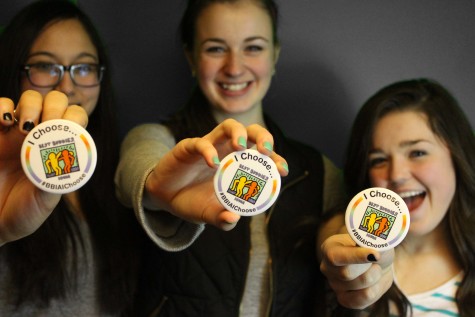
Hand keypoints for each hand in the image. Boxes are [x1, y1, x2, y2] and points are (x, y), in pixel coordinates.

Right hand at [0, 90, 87, 244]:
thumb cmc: (20, 213)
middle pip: (55, 102)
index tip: (66, 130)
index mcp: (58, 150)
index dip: (75, 118)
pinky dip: (3, 106)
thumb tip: (69, 166)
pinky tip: (4, 122)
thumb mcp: (43, 202)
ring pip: (30, 98)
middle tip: (47, 124)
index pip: (75, 120)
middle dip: (55, 106)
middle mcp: (40, 137)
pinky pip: (0, 106)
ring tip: (24, 128)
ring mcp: (15, 132)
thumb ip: (55, 183)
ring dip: (32, 105)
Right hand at [145, 118, 288, 230]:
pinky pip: (200, 142)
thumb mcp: (209, 214)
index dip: (275, 159)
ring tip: (241, 147)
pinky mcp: (188, 147)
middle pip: (250, 132)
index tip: (282, 170)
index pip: (261, 156)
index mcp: (238, 165)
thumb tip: (233, 218)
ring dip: (239, 133)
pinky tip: (214, 164)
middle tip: (266, 151)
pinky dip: (209, 150)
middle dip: (263, 137)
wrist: (165, 198)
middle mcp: (227, 151)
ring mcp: (209, 146)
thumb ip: (222, 218)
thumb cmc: (193, 201)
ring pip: (228, 126)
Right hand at [320, 233, 394, 308]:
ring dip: (375, 276)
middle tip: (377, 259)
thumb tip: (380, 249)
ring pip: (360, 286)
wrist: (374, 262)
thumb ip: (375, 242)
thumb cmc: (371, 246)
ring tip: (375, 268)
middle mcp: (327, 268)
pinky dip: (377, 288)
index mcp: (329, 248)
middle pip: (346, 273)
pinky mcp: (345, 299)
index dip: (356, 256)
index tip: (376, 255)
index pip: (335, 256)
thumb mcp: (374, 239)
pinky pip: (364, 298)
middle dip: (368, 267)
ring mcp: (334, 285)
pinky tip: (376, 281)